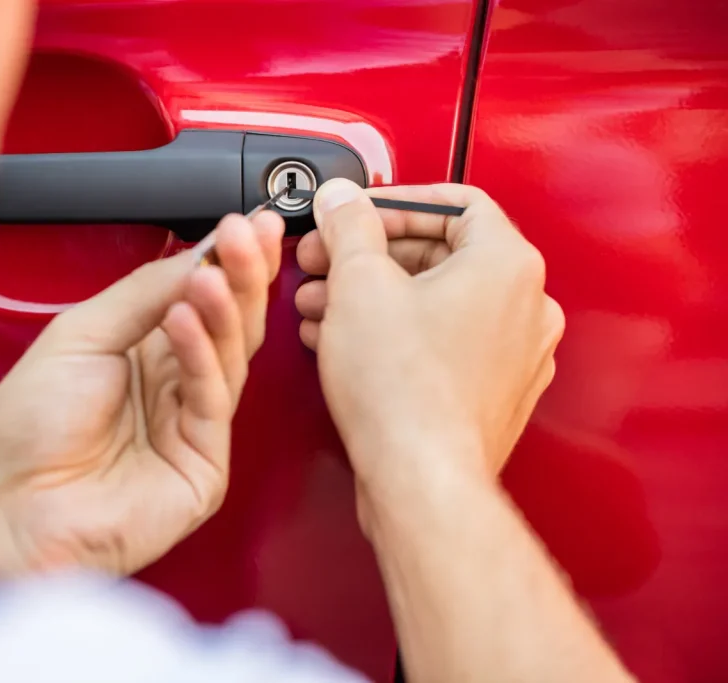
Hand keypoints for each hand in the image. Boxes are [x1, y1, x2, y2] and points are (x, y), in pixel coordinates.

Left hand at [0, 212, 284, 581]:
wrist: (5, 507)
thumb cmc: (27, 427)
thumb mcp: (80, 334)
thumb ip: (142, 293)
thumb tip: (198, 255)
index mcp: (142, 352)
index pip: (199, 299)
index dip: (225, 262)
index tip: (246, 223)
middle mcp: (172, 386)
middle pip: (227, 323)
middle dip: (241, 275)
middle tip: (248, 236)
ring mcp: (191, 426)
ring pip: (230, 356)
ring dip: (224, 309)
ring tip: (212, 274)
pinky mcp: (203, 465)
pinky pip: (212, 399)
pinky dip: (203, 356)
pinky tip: (186, 320)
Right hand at [295, 179, 563, 486]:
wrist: (420, 477)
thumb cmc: (404, 393)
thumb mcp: (359, 285)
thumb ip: (349, 226)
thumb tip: (342, 200)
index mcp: (508, 265)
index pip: (456, 203)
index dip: (393, 203)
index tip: (356, 215)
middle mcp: (526, 307)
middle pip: (442, 254)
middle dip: (371, 256)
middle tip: (327, 261)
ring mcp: (515, 355)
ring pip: (438, 302)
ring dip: (376, 296)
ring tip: (324, 306)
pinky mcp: (493, 392)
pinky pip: (444, 342)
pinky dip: (398, 333)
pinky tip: (348, 342)